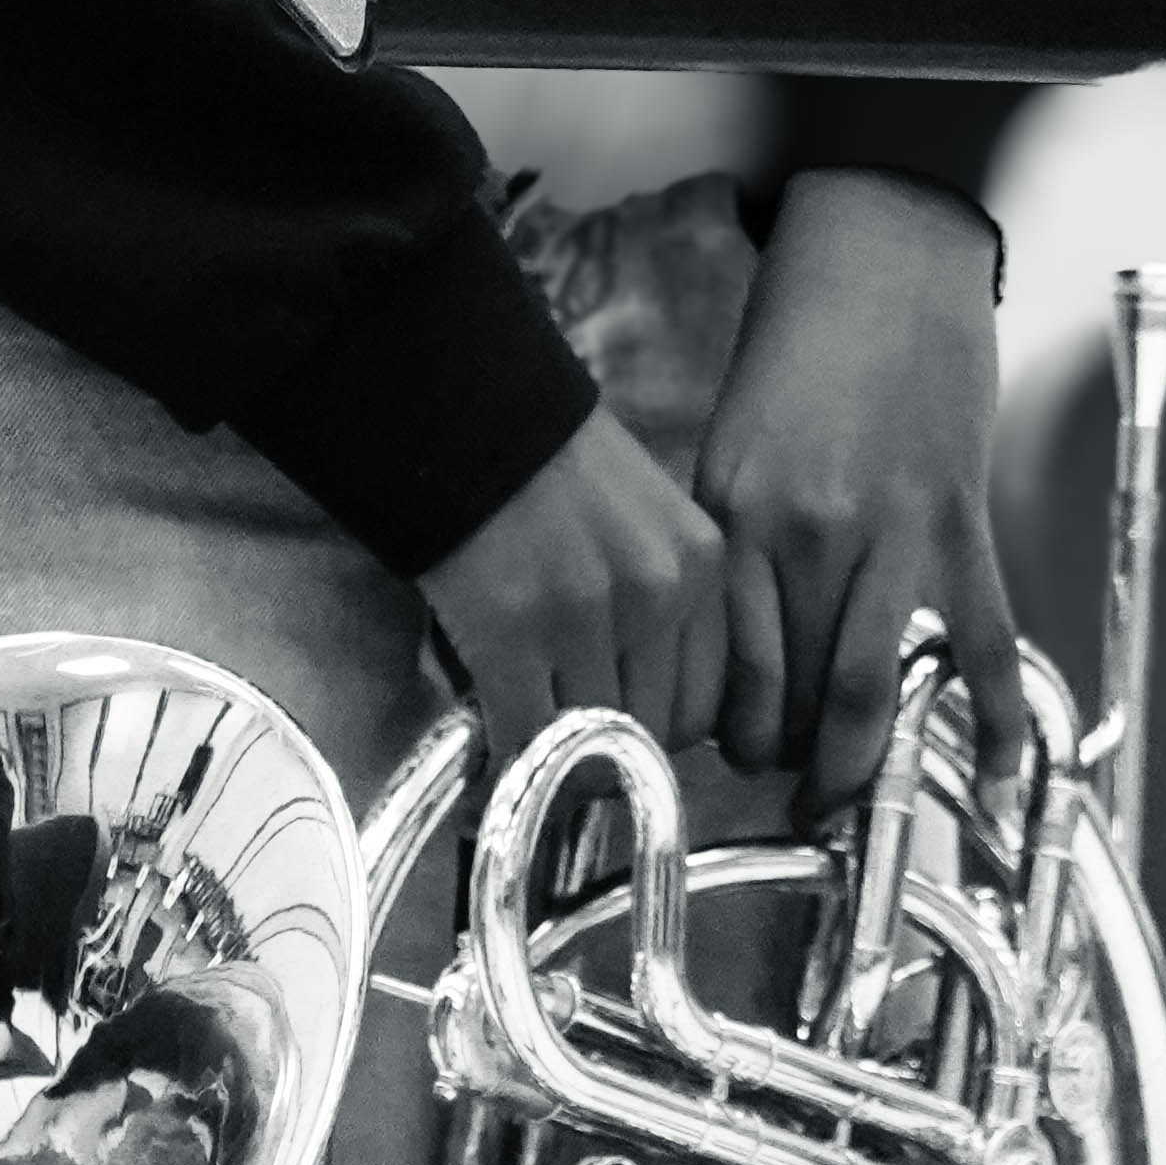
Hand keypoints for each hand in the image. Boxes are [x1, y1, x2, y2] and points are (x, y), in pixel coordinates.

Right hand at [419, 406, 726, 762]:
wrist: (461, 409)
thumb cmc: (542, 468)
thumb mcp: (641, 522)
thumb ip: (656, 604)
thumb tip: (636, 714)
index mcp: (701, 564)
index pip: (705, 704)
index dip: (656, 733)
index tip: (617, 732)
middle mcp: (659, 591)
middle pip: (652, 735)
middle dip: (606, 751)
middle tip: (564, 741)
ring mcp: (587, 613)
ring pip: (590, 745)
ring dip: (555, 755)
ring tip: (525, 733)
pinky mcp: (512, 630)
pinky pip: (527, 737)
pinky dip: (508, 754)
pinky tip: (491, 732)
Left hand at [695, 168, 1024, 825]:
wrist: (884, 257)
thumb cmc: (798, 357)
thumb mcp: (729, 451)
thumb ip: (733, 553)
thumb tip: (735, 661)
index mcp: (736, 519)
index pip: (724, 672)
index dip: (726, 738)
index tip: (733, 759)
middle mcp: (805, 535)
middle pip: (790, 698)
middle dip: (788, 766)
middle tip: (794, 793)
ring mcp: (888, 533)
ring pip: (869, 691)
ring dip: (858, 765)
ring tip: (851, 802)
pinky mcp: (959, 521)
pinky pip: (980, 641)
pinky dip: (991, 720)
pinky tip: (997, 781)